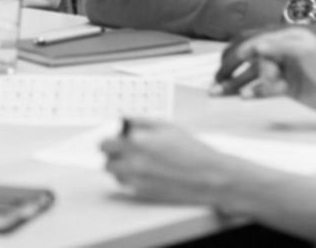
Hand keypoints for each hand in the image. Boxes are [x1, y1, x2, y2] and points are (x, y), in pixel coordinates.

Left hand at [101, 120, 237, 207]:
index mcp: (138, 142)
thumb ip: (140, 122)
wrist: (210, 177)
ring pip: (114, 174)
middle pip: (107, 160)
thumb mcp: (166, 126)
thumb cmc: (192, 151)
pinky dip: (128, 178)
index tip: (113, 138)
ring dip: (119, 166)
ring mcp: (138, 180)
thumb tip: (122, 121)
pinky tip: (142, 172)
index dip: (109, 139)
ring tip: (134, 160)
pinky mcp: (143, 194)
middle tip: (122, 149)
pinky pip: (125, 185)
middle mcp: (134, 162)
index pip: (105, 143)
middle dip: (112, 153)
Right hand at [212, 28, 315, 113]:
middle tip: (214, 81)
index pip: (255, 42)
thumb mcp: (305, 51)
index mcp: (286, 39)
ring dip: (236, 83)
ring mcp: (285, 71)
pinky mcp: (289, 88)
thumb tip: (253, 47)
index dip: (239, 52)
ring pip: (254, 76)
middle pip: (250, 59)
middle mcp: (283, 53)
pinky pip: (265, 89)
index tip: (227, 63)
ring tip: (218, 93)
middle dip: (230, 69)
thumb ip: (278, 47)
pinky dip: (254, 92)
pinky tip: (245, 97)